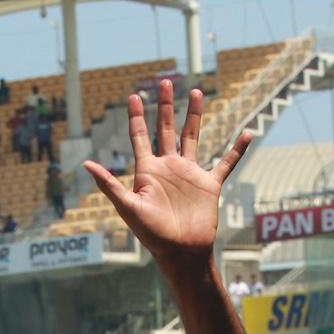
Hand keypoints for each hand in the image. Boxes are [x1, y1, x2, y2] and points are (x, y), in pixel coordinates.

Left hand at [82, 79, 249, 271]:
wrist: (180, 252)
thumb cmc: (151, 234)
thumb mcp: (127, 207)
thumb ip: (108, 184)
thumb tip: (86, 164)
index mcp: (148, 170)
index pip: (140, 136)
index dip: (137, 116)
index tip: (134, 95)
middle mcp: (168, 167)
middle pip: (166, 129)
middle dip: (165, 106)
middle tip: (165, 81)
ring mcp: (190, 174)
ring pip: (193, 136)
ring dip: (194, 115)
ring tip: (196, 92)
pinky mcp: (209, 184)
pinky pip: (226, 163)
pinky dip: (237, 149)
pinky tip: (247, 134)